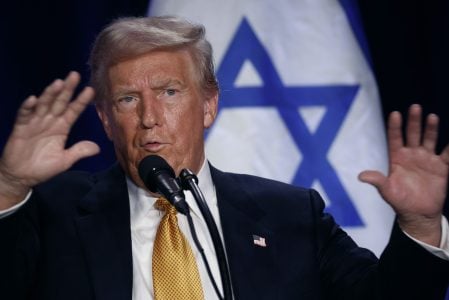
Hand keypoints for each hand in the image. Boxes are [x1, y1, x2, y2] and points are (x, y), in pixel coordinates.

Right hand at [0, 72, 99, 208]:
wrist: (21, 177)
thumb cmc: (43, 167)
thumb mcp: (65, 160)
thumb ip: (79, 152)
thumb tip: (97, 148)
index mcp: (62, 127)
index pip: (73, 110)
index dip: (81, 101)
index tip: (91, 90)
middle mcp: (50, 121)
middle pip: (60, 102)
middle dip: (67, 89)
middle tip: (75, 75)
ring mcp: (35, 123)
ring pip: (44, 105)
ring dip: (50, 94)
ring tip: (58, 83)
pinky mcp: (21, 128)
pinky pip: (24, 115)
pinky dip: (28, 107)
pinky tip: (33, 99)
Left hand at [359, 104, 448, 245]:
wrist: (418, 214)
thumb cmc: (399, 201)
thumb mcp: (386, 191)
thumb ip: (377, 181)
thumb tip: (361, 176)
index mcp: (397, 158)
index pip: (395, 138)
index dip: (395, 127)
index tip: (395, 114)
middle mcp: (412, 155)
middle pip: (412, 134)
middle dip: (414, 121)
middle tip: (415, 107)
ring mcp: (427, 159)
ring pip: (429, 140)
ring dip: (431, 129)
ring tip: (432, 117)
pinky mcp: (441, 167)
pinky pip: (447, 154)